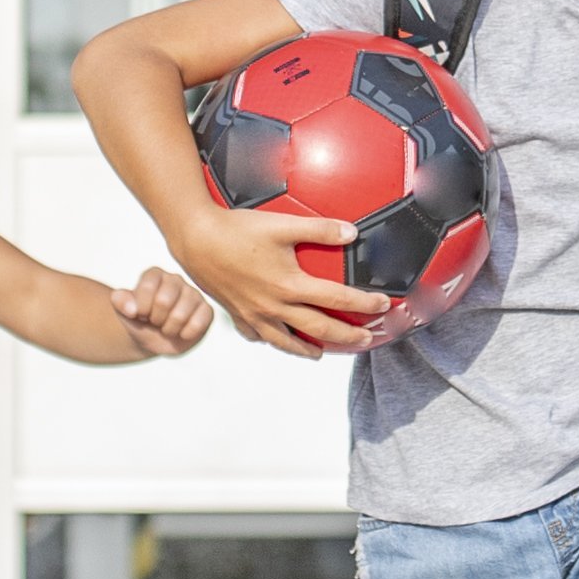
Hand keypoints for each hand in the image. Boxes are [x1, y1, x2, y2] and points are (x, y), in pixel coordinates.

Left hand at [112, 267, 216, 358]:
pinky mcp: (207, 310)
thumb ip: (120, 302)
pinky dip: (185, 333)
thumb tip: (131, 307)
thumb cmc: (139, 320)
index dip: (141, 307)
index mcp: (155, 275)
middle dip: (155, 319)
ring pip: (180, 315)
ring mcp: (193, 294)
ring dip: (168, 329)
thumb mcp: (123, 311)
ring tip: (166, 327)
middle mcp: (176, 280)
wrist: (152, 339)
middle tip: (155, 321)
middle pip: (164, 301)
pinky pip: (199, 322)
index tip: (139, 314)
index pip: (148, 285)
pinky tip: (181, 332)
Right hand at [173, 205, 385, 359]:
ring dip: (308, 349)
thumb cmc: (237, 231)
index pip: (337, 300)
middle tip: (366, 339)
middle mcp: (274, 306)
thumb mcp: (283, 225)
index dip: (364, 304)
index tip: (382, 306)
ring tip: (321, 353)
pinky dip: (271, 341)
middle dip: (347, 336)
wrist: (195, 240)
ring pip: (287, 342)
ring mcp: (255, 315)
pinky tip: (276, 339)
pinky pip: (258, 336)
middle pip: (319, 328)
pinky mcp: (238, 315)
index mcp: (290, 285)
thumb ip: (320, 229)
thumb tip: (351, 232)